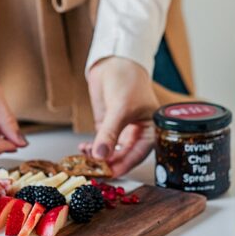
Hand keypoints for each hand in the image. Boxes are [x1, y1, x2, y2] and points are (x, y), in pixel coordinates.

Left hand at [82, 56, 158, 176]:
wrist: (113, 62)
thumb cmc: (128, 80)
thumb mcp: (120, 108)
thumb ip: (110, 133)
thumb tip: (101, 155)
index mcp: (150, 131)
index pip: (138, 155)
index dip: (124, 165)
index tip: (109, 173)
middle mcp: (137, 135)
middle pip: (123, 157)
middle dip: (108, 164)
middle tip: (94, 170)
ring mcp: (121, 132)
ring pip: (110, 153)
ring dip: (98, 158)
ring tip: (86, 159)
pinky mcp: (107, 128)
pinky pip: (100, 144)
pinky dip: (92, 149)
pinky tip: (84, 149)